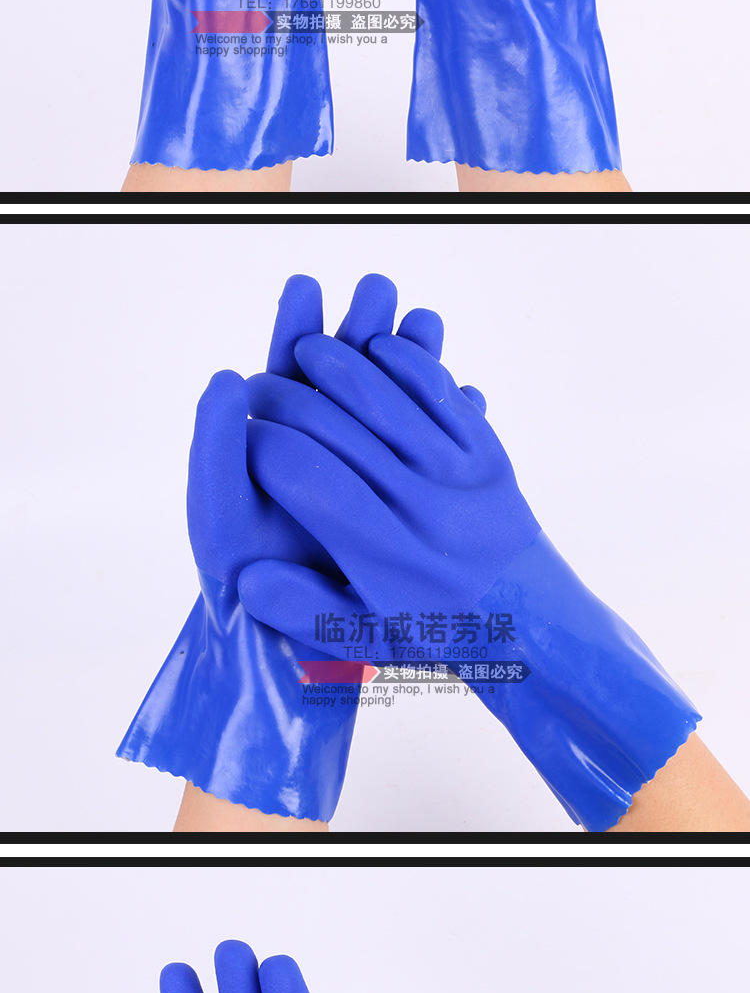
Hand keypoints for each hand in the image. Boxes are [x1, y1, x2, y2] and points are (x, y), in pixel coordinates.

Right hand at [236, 313, 697, 829]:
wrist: (536, 627)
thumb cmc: (434, 637)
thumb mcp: (365, 644)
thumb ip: (302, 610)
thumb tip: (244, 578)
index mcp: (386, 559)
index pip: (307, 479)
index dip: (262, 447)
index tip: (241, 439)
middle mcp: (425, 509)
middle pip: (337, 427)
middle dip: (286, 398)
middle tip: (256, 388)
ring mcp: (462, 474)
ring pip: (388, 394)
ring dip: (338, 362)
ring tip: (302, 353)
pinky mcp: (489, 452)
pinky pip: (440, 389)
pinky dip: (404, 361)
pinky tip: (372, 348)